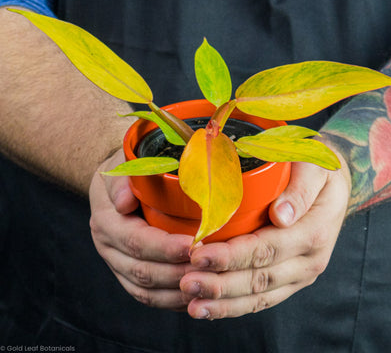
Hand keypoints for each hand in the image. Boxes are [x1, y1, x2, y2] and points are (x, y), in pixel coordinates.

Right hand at [89, 149, 195, 309]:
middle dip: (177, 272)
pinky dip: (170, 301)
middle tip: (208, 269)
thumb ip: (122, 179)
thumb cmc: (127, 171)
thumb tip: (123, 202)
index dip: (165, 247)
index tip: (194, 245)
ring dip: (176, 292)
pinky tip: (193, 297)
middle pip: (142, 271)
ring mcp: (117, 264)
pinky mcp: (128, 274)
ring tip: (205, 286)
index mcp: (106, 221)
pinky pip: (148, 296)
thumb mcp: (122, 165)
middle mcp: (108, 247)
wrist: (118, 184)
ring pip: (145, 291)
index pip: (136, 241)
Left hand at [180, 145, 350, 318]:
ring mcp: (299, 275)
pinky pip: (262, 299)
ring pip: (259, 296)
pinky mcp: (290, 280)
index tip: (199, 254)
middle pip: (259, 278)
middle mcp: (309, 261)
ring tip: (193, 305)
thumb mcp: (316, 168)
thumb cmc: (318, 172)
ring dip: (224, 303)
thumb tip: (281, 215)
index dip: (231, 256)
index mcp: (314, 232)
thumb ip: (300, 190)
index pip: (266, 249)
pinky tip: (210, 308)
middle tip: (186, 283)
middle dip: (220, 284)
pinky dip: (235, 307)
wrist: (334, 189)